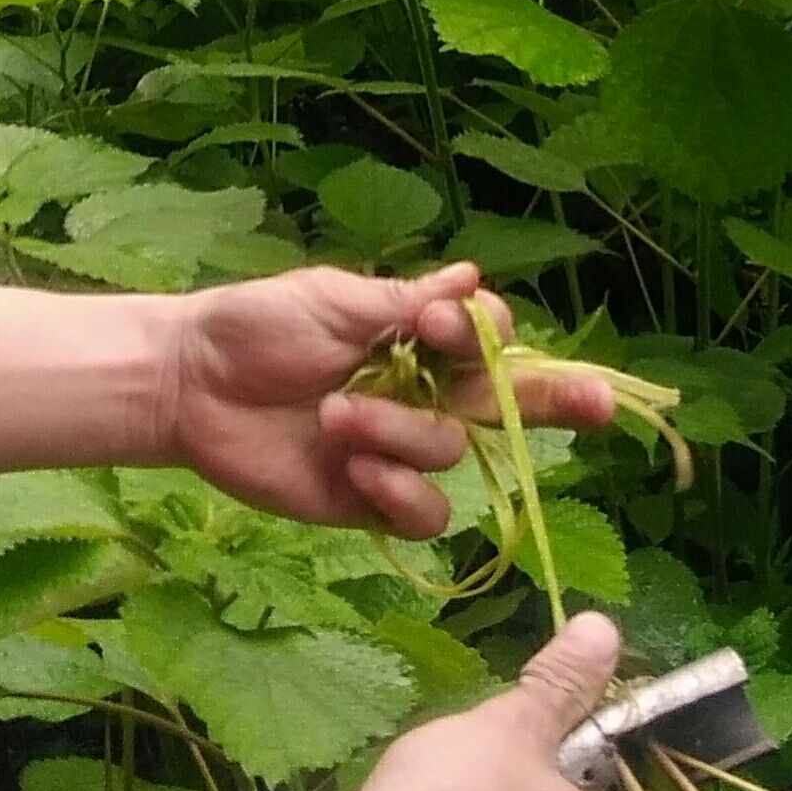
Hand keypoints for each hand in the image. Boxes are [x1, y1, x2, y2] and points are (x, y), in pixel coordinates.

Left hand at [161, 261, 614, 534]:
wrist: (189, 385)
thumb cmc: (255, 328)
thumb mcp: (331, 300)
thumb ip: (404, 302)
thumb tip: (471, 277)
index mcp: (420, 341)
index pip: (491, 342)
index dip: (487, 337)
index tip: (442, 324)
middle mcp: (423, 396)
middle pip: (511, 406)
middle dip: (561, 401)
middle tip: (601, 405)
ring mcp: (399, 452)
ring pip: (450, 455)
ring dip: (399, 433)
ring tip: (336, 415)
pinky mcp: (369, 502)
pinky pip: (420, 512)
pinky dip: (396, 492)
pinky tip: (356, 472)